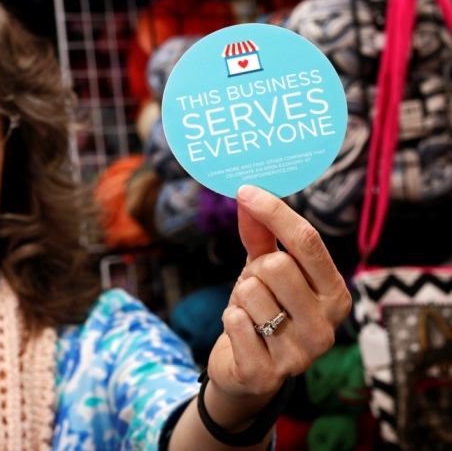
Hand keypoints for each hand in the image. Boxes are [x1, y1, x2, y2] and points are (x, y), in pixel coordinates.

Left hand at [204, 185, 351, 428]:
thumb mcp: (264, 270)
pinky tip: (243, 335)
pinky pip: (234, 320)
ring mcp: (300, 355)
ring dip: (240, 298)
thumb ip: (260, 235)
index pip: (308, 242)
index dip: (274, 212)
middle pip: (276, 265)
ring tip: (250, 314)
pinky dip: (230, 320)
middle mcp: (326, 326)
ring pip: (251, 291)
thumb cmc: (263, 311)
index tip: (246, 191)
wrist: (247, 372)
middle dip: (254, 269)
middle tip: (255, 286)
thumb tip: (249, 194)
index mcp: (335, 295)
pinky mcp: (267, 374)